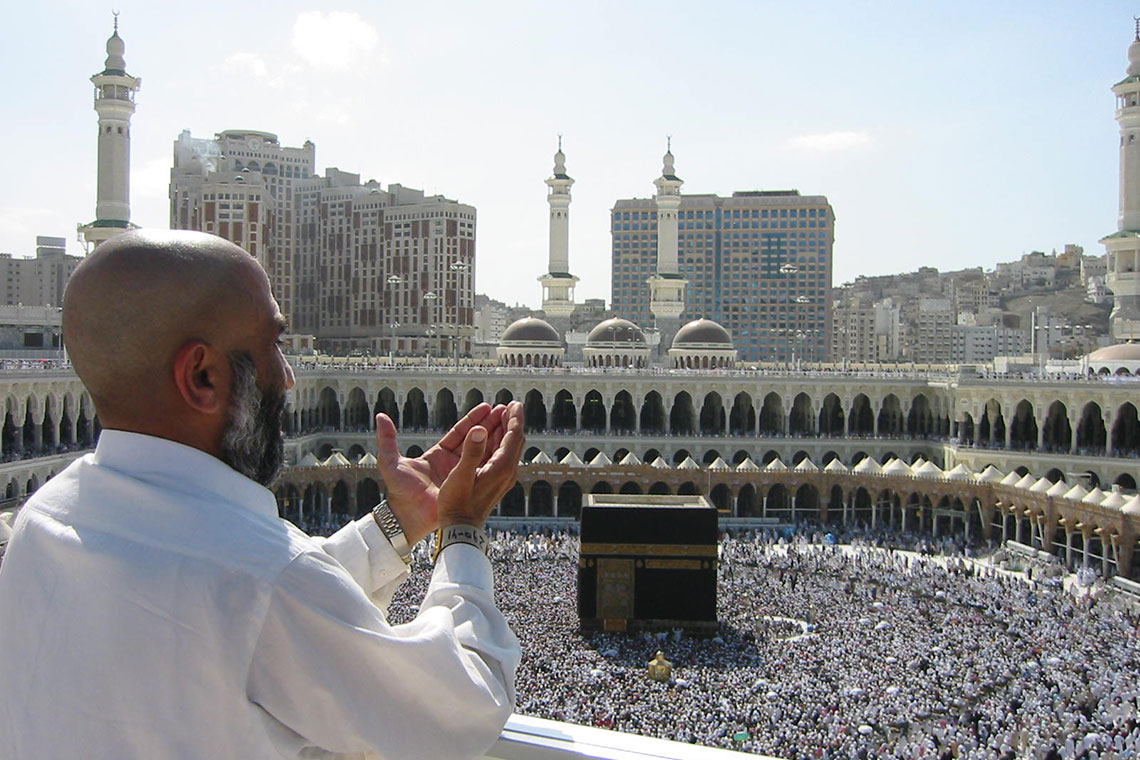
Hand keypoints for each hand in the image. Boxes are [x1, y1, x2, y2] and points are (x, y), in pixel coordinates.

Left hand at [374, 403, 512, 543]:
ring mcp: (462, 476)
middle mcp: (452, 464)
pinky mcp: (469, 488)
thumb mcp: (391, 463)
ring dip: (497, 438)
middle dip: (490, 424)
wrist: (408, 520)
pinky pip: (486, 470)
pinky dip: (497, 458)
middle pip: (475, 439)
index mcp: (437, 455)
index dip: (473, 419)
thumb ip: (387, 439)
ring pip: (483, 453)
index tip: (487, 407)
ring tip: (511, 422)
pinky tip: (509, 447)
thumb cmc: (398, 493)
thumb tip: (380, 416)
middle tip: (505, 409)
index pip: (459, 433)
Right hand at [437, 400, 524, 529]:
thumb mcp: (460, 477)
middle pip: (515, 440)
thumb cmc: (457, 505)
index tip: (514, 404)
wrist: (460, 530)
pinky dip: (499, 443)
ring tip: (501, 416)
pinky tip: (491, 438)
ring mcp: (502, 478)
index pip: (514, 436)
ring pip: (509, 448)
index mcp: (501, 468)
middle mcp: (506, 472)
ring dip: (505, 431)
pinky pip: (502, 457)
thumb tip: (481, 429)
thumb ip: (471, 451)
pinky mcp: (496, 482)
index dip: (514, 418)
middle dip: (512, 422)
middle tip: (509, 406)